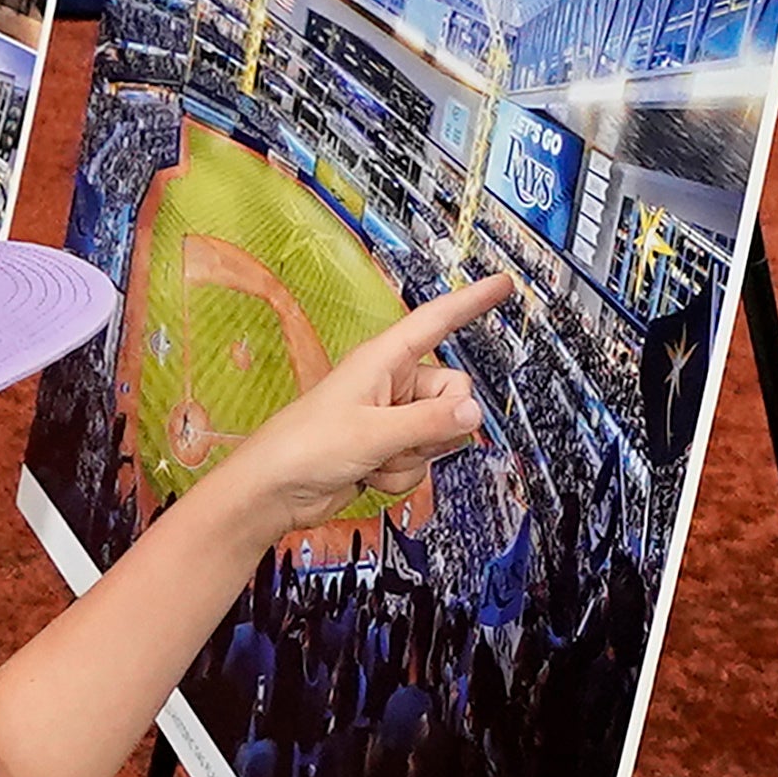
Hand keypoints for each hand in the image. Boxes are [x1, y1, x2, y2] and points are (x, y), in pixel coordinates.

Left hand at [214, 275, 509, 533]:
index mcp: (382, 360)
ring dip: (412, 456)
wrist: (274, 492)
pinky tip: (368, 474)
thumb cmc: (304, 448)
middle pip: (454, 395)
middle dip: (434, 426)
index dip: (470, 302)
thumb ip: (429, 422)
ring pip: (441, 433)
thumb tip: (474, 412)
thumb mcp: (372, 432)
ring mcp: (391, 417)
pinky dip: (400, 475)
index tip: (503, 284)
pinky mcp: (389, 447)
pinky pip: (422, 461)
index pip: (436, 322)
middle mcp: (391, 384)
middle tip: (392, 437)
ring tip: (371, 456)